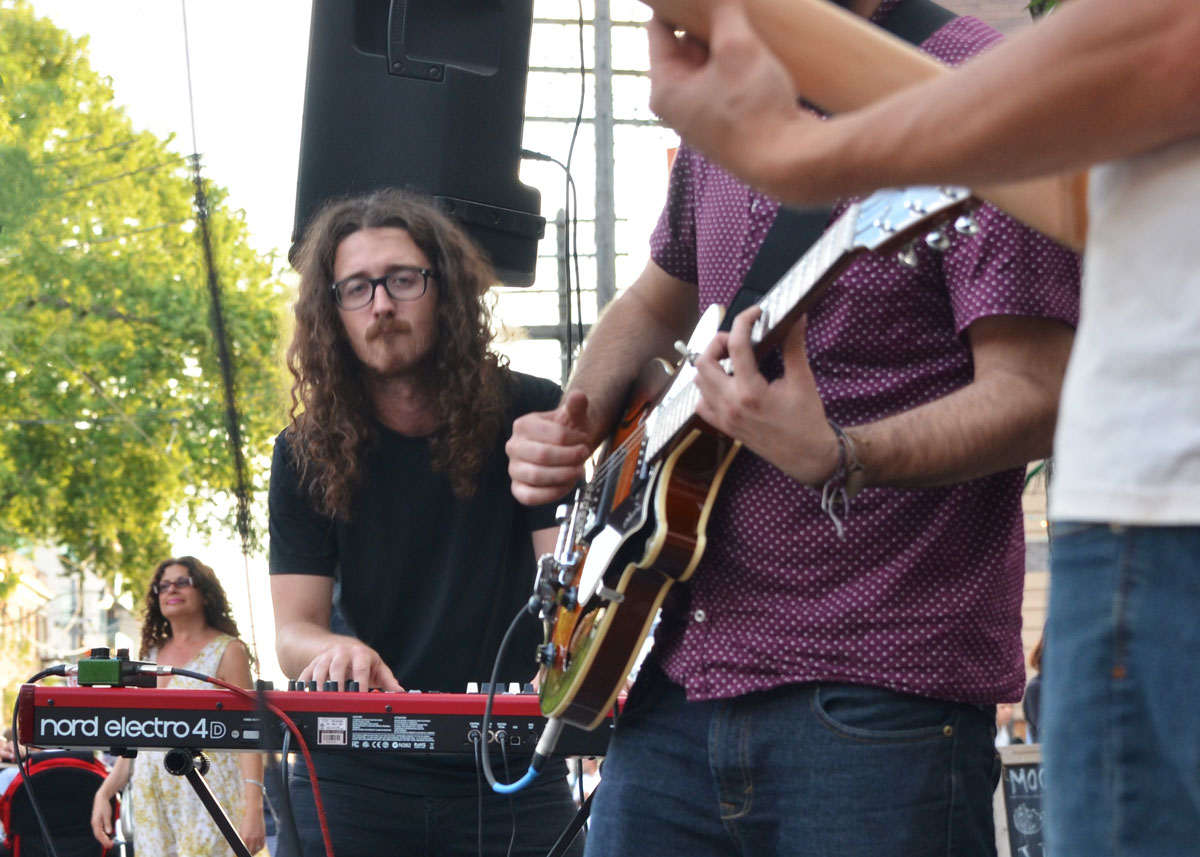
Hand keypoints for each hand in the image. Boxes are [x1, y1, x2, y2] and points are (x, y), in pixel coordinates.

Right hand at [90, 788, 115, 849]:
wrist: (101, 798)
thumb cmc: (103, 805)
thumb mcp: (107, 815)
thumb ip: (107, 824)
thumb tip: (108, 832)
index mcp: (95, 823)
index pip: (99, 835)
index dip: (104, 840)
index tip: (109, 844)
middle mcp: (94, 824)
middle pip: (98, 835)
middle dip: (104, 841)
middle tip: (110, 845)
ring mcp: (95, 823)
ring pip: (99, 833)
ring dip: (104, 838)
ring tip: (109, 842)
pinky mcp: (98, 822)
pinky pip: (100, 830)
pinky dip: (103, 834)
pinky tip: (107, 836)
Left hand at [239, 802, 266, 854]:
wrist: (254, 814)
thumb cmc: (246, 822)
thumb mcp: (242, 832)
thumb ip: (242, 840)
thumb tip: (241, 847)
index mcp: (245, 838)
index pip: (243, 850)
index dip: (242, 853)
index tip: (241, 853)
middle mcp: (252, 839)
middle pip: (250, 852)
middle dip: (248, 853)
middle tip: (246, 853)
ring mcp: (258, 838)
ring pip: (256, 850)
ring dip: (254, 852)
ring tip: (252, 852)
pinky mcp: (263, 836)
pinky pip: (262, 846)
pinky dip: (259, 848)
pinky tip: (257, 848)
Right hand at [298, 639, 402, 691]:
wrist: (340, 646)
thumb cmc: (362, 659)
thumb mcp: (377, 667)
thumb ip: (388, 680)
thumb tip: (399, 692)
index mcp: (360, 654)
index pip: (361, 668)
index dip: (361, 683)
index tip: (361, 696)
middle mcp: (342, 653)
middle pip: (338, 667)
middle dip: (337, 683)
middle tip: (338, 699)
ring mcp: (326, 658)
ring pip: (320, 670)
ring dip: (320, 685)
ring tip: (322, 699)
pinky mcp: (313, 663)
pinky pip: (306, 674)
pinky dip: (304, 684)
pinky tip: (305, 695)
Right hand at [507, 391, 592, 505]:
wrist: (563, 448)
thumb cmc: (566, 432)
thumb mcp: (573, 416)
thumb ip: (576, 406)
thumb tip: (578, 396)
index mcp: (523, 425)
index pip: (553, 434)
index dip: (574, 439)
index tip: (585, 439)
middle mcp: (513, 446)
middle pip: (543, 456)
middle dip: (570, 457)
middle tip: (584, 455)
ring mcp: (513, 469)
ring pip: (536, 476)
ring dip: (564, 475)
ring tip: (578, 470)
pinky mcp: (517, 489)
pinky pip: (530, 497)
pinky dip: (552, 493)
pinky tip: (566, 485)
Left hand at [647, 3, 808, 190]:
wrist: (788, 162)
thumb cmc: (755, 111)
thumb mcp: (737, 49)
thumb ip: (724, 13)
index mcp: (664, 89)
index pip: (658, 29)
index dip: (676, 4)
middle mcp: (678, 106)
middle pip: (683, 46)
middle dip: (703, 20)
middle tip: (723, 2)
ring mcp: (703, 115)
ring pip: (708, 62)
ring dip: (723, 39)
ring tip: (742, 16)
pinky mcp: (728, 122)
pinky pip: (725, 80)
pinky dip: (736, 61)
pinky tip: (755, 44)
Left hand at [692, 307, 837, 484]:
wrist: (807, 457)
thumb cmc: (807, 421)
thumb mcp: (802, 380)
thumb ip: (794, 346)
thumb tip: (796, 319)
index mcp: (751, 391)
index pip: (735, 346)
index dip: (743, 321)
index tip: (754, 314)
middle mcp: (731, 405)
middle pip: (704, 361)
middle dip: (718, 343)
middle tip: (737, 339)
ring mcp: (724, 418)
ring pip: (699, 381)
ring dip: (711, 364)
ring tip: (732, 359)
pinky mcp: (724, 428)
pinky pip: (701, 404)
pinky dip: (707, 390)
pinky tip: (725, 384)